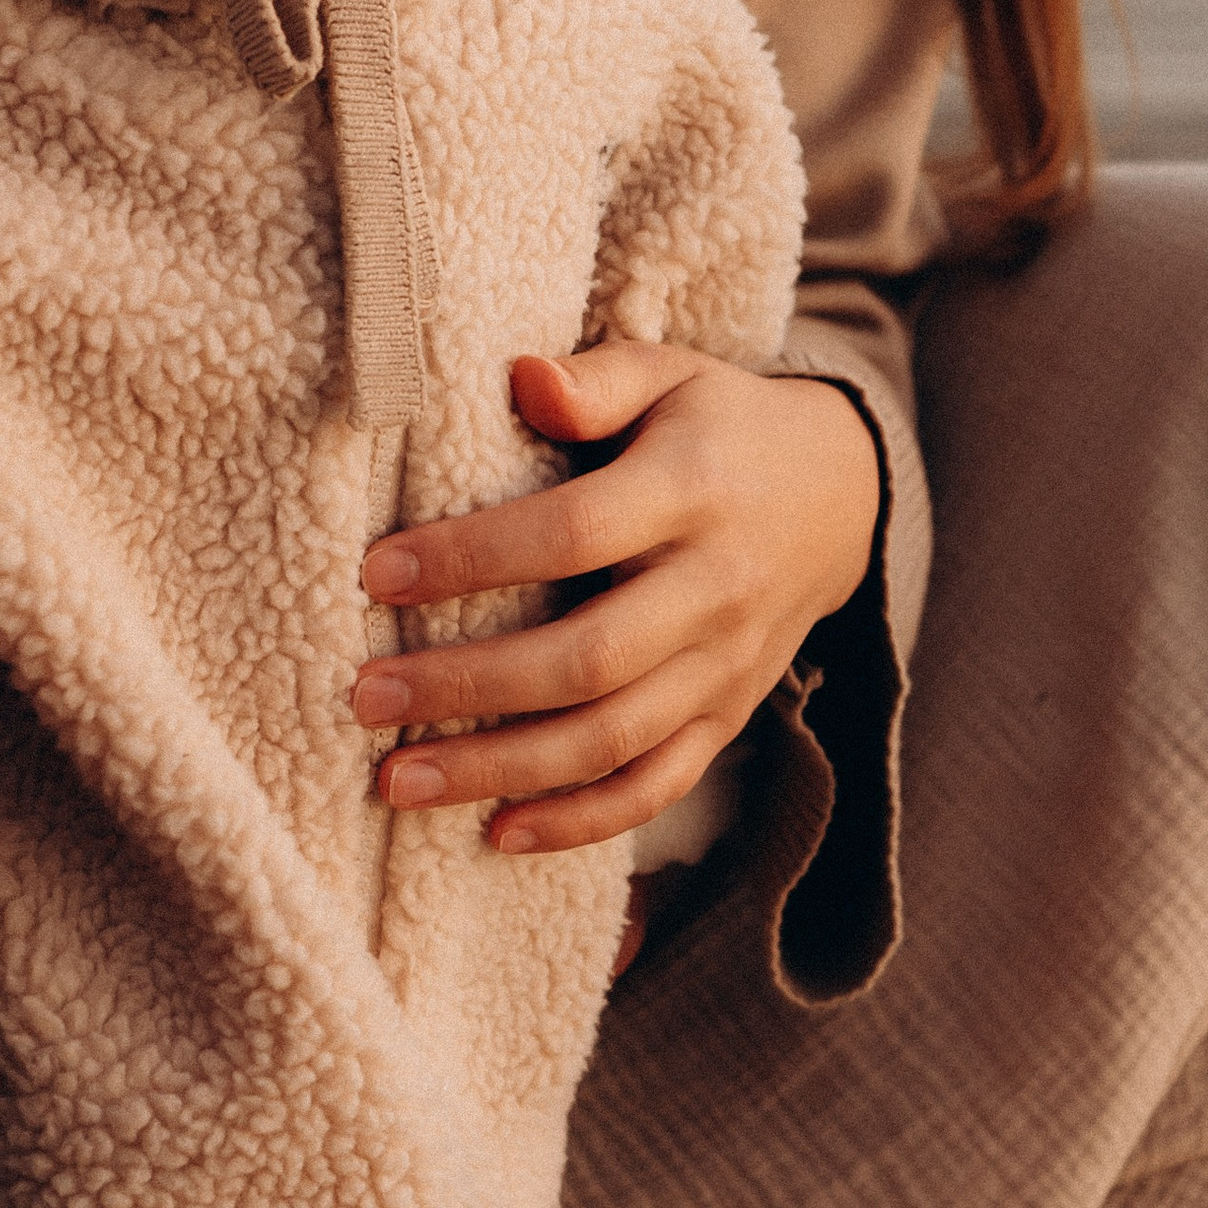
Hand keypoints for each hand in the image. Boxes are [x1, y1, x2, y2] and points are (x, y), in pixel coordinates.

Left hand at [351, 347, 880, 854]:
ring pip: (610, 740)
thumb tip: (522, 377)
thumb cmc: (720, 425)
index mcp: (692, 492)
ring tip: (398, 780)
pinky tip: (497, 833)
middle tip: (366, 697)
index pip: (571, 534)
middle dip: (467, 686)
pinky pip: (656, 786)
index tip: (377, 573)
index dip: (472, 559)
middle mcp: (714, 590)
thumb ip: (597, 378)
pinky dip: (580, 822)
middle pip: (586, 660)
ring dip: (500, 770)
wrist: (841, 496)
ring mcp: (725, 667)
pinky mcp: (728, 718)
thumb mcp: (672, 374)